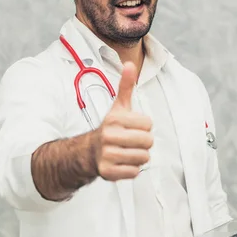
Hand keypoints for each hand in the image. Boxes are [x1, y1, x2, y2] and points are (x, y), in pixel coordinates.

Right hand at [91, 62, 152, 180]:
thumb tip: (130, 63)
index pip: (148, 124)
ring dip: (139, 156)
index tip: (132, 127)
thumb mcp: (118, 106)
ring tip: (127, 151)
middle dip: (144, 142)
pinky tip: (122, 162)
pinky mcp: (107, 172)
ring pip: (143, 158)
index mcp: (114, 119)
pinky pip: (134, 172)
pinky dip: (132, 169)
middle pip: (148, 141)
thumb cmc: (111, 127)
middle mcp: (108, 136)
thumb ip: (126, 86)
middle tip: (132, 141)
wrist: (88, 151)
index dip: (144, 126)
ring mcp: (107, 155)